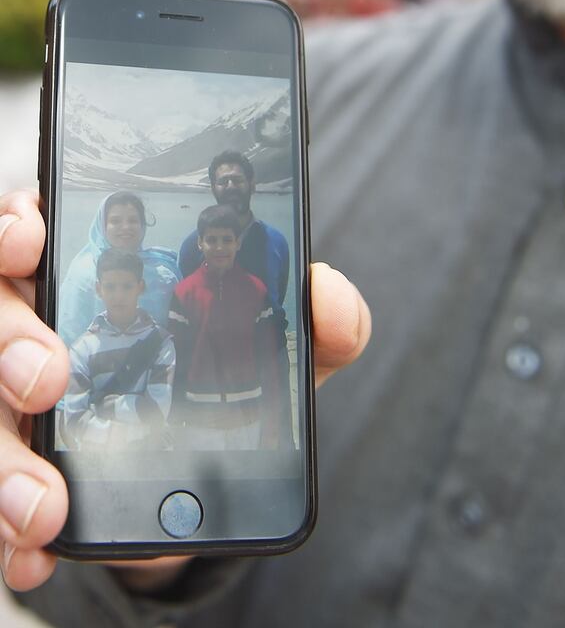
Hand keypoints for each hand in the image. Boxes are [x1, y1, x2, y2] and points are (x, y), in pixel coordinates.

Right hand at [0, 191, 371, 591]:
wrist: (210, 476)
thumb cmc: (231, 382)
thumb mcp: (282, 348)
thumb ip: (322, 316)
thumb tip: (324, 289)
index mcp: (95, 276)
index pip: (32, 227)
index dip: (17, 225)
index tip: (33, 236)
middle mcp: (41, 328)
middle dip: (9, 339)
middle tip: (49, 378)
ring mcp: (18, 399)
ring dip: (4, 455)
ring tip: (46, 503)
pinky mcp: (22, 466)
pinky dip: (7, 530)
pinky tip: (38, 550)